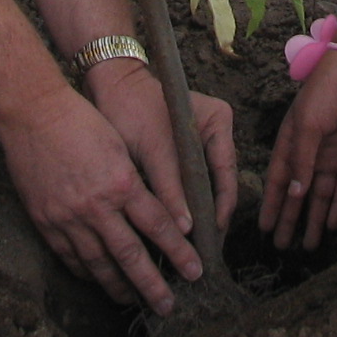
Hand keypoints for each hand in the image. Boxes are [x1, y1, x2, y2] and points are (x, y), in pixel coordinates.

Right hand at [0, 83, 203, 313]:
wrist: (34, 113)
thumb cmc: (82, 121)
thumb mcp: (120, 147)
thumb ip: (135, 183)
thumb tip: (155, 215)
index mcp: (122, 182)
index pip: (159, 226)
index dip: (179, 251)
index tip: (195, 270)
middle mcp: (97, 205)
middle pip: (131, 256)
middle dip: (153, 284)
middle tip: (169, 306)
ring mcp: (68, 217)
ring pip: (99, 263)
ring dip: (119, 286)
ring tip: (134, 301)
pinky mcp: (45, 221)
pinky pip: (69, 256)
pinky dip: (86, 272)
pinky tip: (97, 279)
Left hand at [85, 56, 238, 233]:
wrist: (108, 84)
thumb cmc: (130, 109)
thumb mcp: (153, 151)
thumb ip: (170, 188)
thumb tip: (187, 231)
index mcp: (219, 123)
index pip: (227, 176)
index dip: (221, 211)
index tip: (213, 240)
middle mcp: (217, 132)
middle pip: (218, 183)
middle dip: (210, 217)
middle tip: (203, 252)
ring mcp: (202, 141)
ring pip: (204, 186)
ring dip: (197, 213)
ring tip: (191, 246)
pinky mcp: (184, 150)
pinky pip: (189, 181)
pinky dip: (184, 201)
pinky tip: (177, 227)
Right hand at [261, 23, 336, 250]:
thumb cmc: (327, 89)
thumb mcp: (307, 124)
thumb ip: (301, 160)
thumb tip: (293, 194)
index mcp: (292, 141)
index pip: (278, 180)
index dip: (271, 204)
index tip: (264, 229)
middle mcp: (312, 153)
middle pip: (298, 194)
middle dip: (290, 219)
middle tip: (282, 247)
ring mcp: (335, 156)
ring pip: (323, 197)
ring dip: (316, 220)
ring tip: (308, 245)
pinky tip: (335, 226)